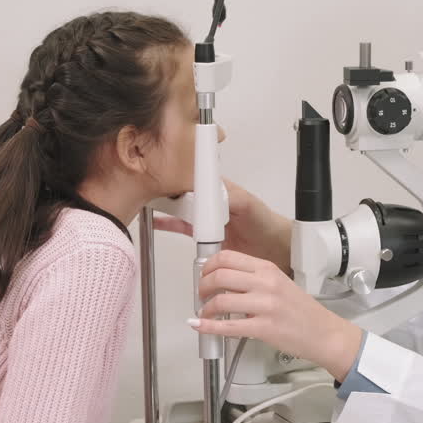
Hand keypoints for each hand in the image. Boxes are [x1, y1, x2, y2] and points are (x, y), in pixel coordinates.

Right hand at [154, 178, 292, 273]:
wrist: (271, 248)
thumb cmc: (265, 222)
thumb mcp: (248, 204)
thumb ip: (229, 198)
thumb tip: (210, 194)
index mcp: (219, 189)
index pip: (195, 178)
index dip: (180, 176)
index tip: (167, 174)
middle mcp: (210, 203)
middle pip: (184, 193)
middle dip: (168, 190)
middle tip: (153, 188)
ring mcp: (206, 219)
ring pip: (180, 209)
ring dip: (167, 207)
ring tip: (150, 202)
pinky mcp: (203, 236)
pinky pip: (182, 227)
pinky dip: (169, 225)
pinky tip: (158, 222)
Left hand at [187, 250, 362, 381]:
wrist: (323, 333)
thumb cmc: (302, 311)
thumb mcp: (279, 283)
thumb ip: (254, 278)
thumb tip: (223, 279)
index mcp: (268, 269)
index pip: (228, 257)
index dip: (209, 266)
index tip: (204, 274)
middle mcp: (266, 283)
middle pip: (220, 276)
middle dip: (203, 286)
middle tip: (201, 294)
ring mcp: (265, 306)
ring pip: (221, 300)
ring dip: (205, 308)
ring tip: (205, 313)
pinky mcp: (264, 328)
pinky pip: (228, 326)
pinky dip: (208, 327)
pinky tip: (200, 326)